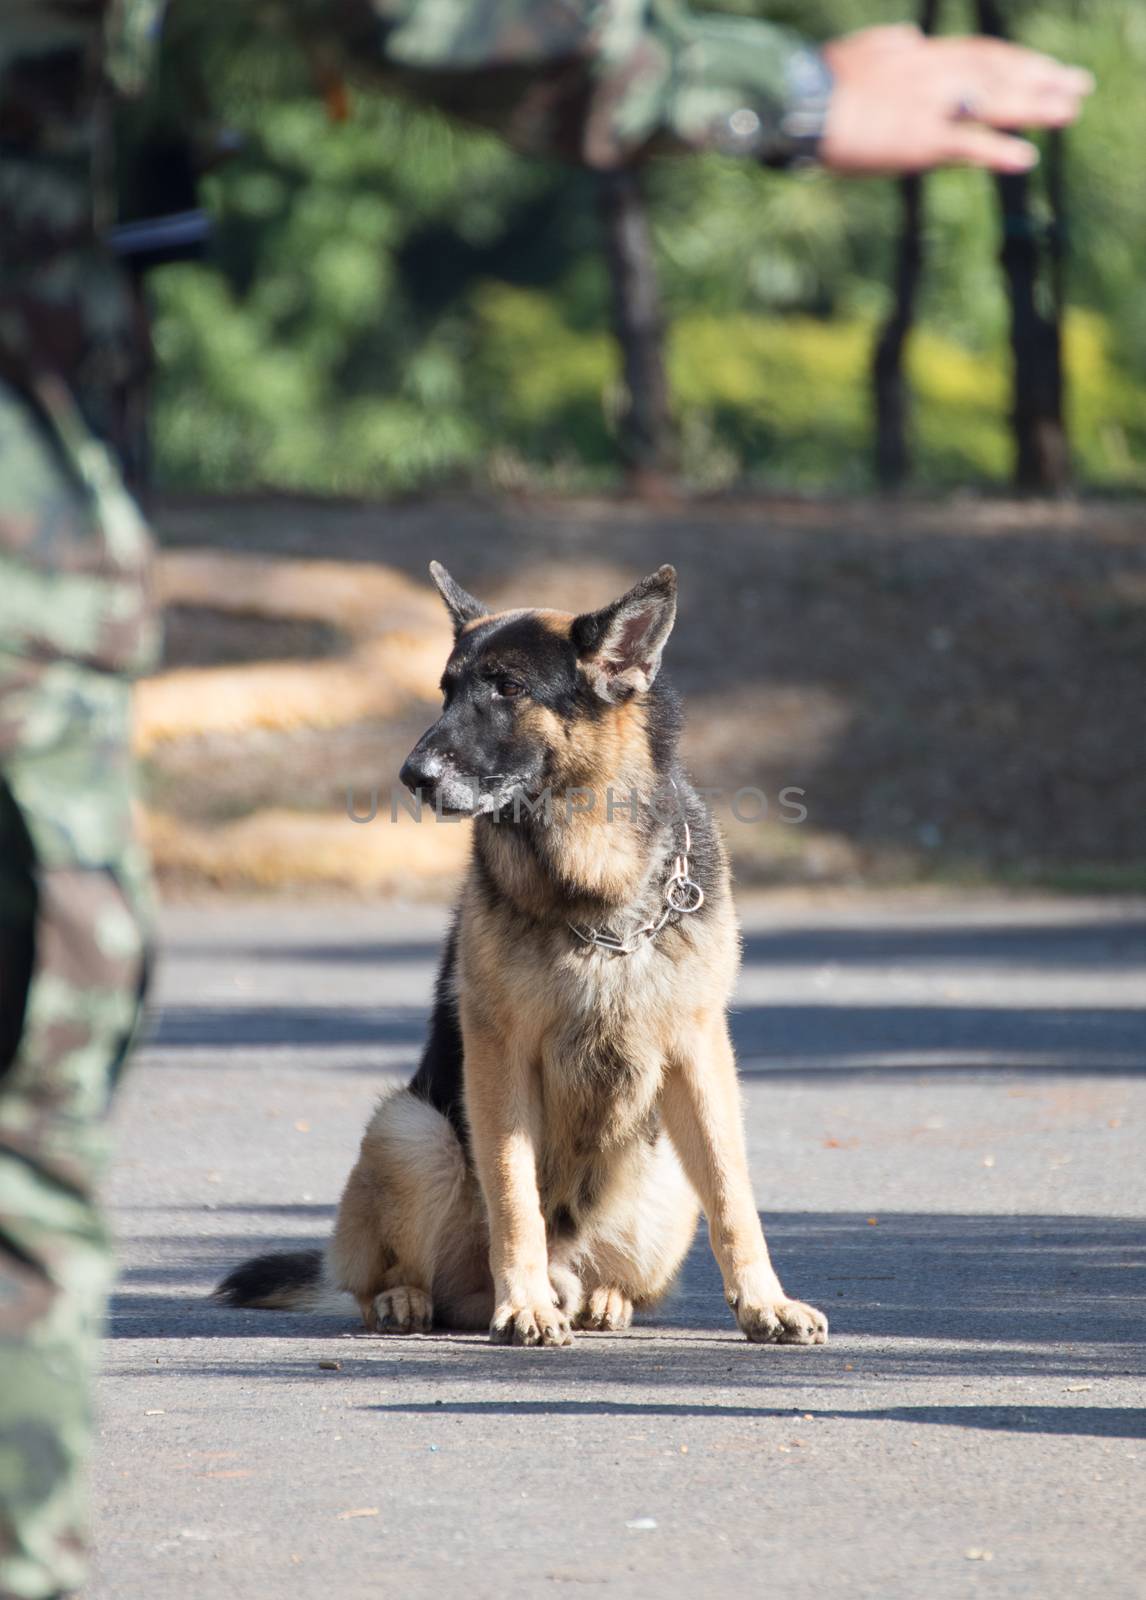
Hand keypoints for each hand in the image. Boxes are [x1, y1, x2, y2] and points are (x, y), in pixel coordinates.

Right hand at [819, 24, 1093, 175]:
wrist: (801, 105)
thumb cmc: (820, 84)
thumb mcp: (863, 50)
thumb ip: (892, 45)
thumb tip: (911, 38)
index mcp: (920, 53)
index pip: (980, 52)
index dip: (1016, 60)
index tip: (1043, 67)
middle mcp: (934, 72)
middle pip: (999, 71)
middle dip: (1041, 78)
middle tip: (1077, 86)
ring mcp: (929, 105)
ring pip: (994, 101)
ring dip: (1036, 107)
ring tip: (1070, 112)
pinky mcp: (919, 139)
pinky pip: (968, 144)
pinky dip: (999, 150)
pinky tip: (1027, 157)